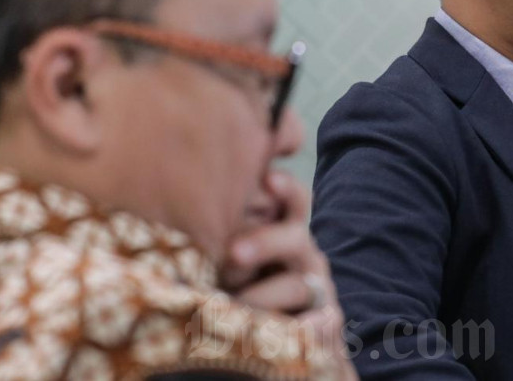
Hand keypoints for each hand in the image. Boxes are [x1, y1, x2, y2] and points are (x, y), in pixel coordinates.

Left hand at [221, 170, 355, 378]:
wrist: (273, 334)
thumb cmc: (237, 284)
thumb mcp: (229, 256)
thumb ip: (220, 236)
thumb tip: (186, 213)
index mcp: (285, 230)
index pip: (293, 200)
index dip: (285, 189)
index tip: (269, 178)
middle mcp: (305, 255)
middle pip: (295, 238)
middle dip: (265, 243)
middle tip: (234, 253)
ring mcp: (318, 288)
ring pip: (297, 286)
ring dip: (263, 296)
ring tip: (236, 306)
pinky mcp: (326, 323)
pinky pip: (320, 324)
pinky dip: (306, 328)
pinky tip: (291, 329)